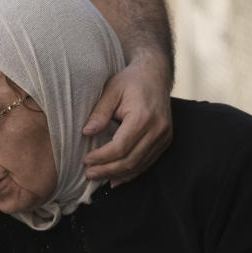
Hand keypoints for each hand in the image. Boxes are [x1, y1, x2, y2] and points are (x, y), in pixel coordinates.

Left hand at [82, 54, 172, 185]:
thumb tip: (86, 133)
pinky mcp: (165, 141)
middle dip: (107, 170)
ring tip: (98, 176)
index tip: (86, 160)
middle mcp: (157, 129)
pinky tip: (116, 177)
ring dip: (118, 174)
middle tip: (88, 173)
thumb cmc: (130, 81)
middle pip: (130, 160)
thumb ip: (100, 112)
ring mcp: (164, 137)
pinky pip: (148, 163)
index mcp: (143, 116)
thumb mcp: (111, 90)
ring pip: (139, 165)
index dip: (101, 157)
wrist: (155, 75)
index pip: (120, 147)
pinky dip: (131, 172)